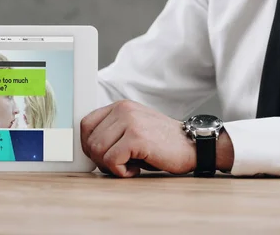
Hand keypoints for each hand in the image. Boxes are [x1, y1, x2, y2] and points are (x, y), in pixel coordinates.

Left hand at [81, 100, 195, 177]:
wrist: (193, 146)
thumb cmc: (162, 143)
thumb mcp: (133, 129)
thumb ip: (112, 132)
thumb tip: (88, 149)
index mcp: (120, 106)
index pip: (86, 124)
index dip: (88, 145)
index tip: (101, 157)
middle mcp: (123, 110)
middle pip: (90, 140)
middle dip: (100, 159)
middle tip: (119, 165)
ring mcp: (130, 122)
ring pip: (98, 151)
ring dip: (111, 166)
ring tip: (130, 166)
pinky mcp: (136, 138)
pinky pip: (112, 161)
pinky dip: (121, 172)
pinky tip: (136, 169)